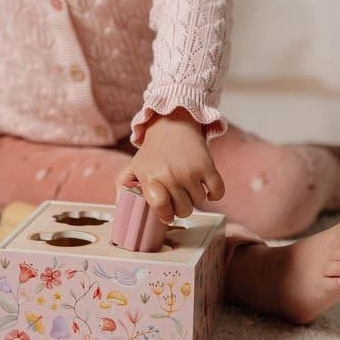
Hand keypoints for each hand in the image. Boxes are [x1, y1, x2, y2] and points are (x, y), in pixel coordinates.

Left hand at [115, 108, 224, 223]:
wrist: (173, 124)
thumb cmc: (153, 151)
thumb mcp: (133, 166)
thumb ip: (123, 186)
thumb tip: (122, 207)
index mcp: (150, 177)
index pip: (161, 208)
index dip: (165, 215)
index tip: (166, 213)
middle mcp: (170, 174)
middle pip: (183, 210)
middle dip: (181, 207)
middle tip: (177, 196)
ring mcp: (190, 171)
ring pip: (199, 202)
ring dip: (195, 198)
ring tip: (188, 186)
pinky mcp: (208, 166)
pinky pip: (217, 193)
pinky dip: (214, 194)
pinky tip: (205, 187)